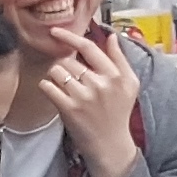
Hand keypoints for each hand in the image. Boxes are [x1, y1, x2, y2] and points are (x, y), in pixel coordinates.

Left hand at [42, 30, 146, 176]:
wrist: (110, 144)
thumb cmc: (118, 112)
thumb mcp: (129, 84)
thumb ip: (120, 59)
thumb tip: (112, 36)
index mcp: (116, 75)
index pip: (89, 48)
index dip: (70, 37)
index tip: (55, 31)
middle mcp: (100, 83)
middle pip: (68, 60)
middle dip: (64, 65)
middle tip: (70, 78)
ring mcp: (83, 96)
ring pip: (56, 71)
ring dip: (55, 76)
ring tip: (64, 87)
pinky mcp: (69, 109)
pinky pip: (48, 86)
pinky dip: (47, 87)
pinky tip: (55, 94)